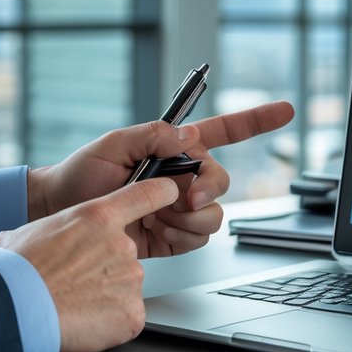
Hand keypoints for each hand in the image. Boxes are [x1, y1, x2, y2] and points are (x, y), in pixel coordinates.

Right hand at [0, 178, 179, 351]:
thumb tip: (24, 237)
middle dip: (106, 267)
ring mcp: (131, 279)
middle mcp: (122, 245)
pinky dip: (110, 321)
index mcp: (99, 218)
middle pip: (126, 252)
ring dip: (106, 294)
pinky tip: (86, 319)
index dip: (162, 193)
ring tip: (75, 301)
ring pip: (125, 285)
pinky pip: (127, 315)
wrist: (17, 309)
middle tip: (77, 280)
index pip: (147, 194)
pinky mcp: (133, 313)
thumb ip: (50, 229)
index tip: (169, 193)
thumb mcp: (28, 233)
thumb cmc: (19, 271)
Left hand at [26, 100, 294, 257]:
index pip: (225, 131)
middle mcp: (184, 177)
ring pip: (214, 216)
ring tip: (156, 216)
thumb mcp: (113, 144)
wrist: (63, 216)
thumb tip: (187, 135)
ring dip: (188, 219)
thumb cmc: (83, 174)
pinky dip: (181, 237)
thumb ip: (152, 134)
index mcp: (176, 148)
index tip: (287, 111)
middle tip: (184, 199)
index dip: (257, 120)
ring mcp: (181, 209)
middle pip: (221, 182)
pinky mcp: (174, 237)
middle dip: (207, 191)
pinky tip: (156, 230)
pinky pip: (198, 240)